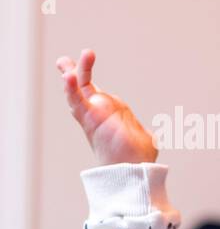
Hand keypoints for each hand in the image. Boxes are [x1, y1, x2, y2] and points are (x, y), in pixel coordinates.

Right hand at [55, 49, 157, 165]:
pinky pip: (78, 101)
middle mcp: (97, 112)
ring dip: (73, 75)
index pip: (94, 93)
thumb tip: (148, 135)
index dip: (87, 80)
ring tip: (64, 61)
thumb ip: (139, 129)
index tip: (82, 66)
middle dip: (75, 72)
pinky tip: (68, 77)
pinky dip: (71, 89)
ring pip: (77, 91)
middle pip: (82, 88)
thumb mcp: (141, 136)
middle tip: (62, 60)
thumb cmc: (137, 157)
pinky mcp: (90, 119)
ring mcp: (92, 115)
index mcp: (108, 113)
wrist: (135, 168)